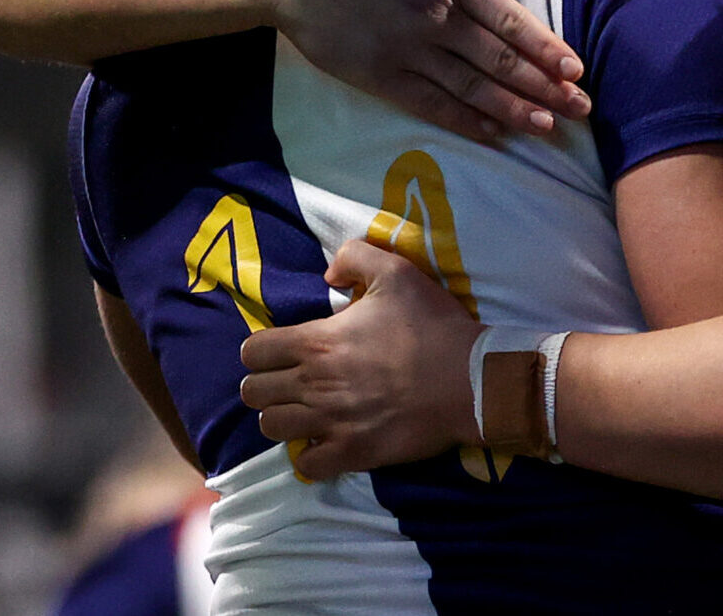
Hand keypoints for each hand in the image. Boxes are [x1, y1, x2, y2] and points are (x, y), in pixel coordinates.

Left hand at [239, 240, 482, 479]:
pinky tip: (325, 441)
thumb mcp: (396, 271)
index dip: (261, 351)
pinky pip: (307, 465)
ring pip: (272, 428)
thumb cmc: (432, 325)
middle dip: (265, 385)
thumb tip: (328, 274)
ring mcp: (331, 423)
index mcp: (316, 342)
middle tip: (289, 381)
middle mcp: (314, 384)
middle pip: (253, 394)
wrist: (469, 379)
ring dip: (283, 419)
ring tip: (304, 411)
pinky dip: (310, 455)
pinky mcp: (353, 453)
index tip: (281, 351)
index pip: (253, 353)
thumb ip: (354, 258)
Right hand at [259, 0, 590, 141]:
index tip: (575, 68)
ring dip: (514, 110)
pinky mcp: (381, 77)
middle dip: (544, 86)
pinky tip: (494, 133)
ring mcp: (408, 51)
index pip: (509, 20)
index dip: (545, 47)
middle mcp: (434, 18)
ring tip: (547, 126)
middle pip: (499, 60)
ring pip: (472, 88)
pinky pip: (432, 105)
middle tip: (580, 108)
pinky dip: (466, 121)